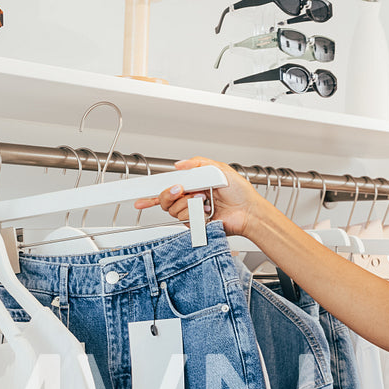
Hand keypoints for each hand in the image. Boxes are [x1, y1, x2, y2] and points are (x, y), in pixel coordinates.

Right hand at [134, 157, 266, 237]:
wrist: (249, 211)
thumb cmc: (240, 193)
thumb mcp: (219, 169)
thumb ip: (198, 163)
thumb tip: (179, 165)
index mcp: (194, 185)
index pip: (168, 187)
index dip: (152, 191)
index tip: (140, 195)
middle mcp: (191, 199)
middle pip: (164, 200)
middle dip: (169, 194)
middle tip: (181, 190)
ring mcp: (193, 213)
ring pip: (173, 210)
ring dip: (187, 203)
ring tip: (204, 200)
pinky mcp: (197, 225)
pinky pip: (185, 219)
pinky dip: (194, 213)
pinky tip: (206, 211)